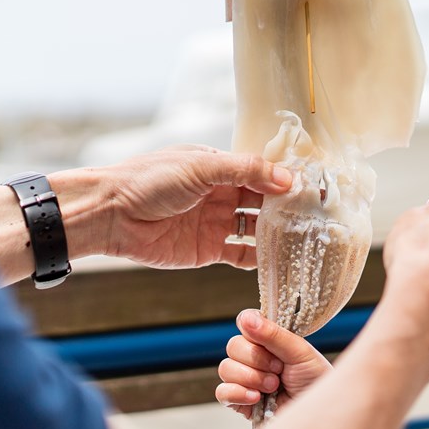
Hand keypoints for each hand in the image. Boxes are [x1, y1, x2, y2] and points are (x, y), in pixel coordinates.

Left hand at [54, 145, 291, 268]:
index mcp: (218, 166)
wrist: (110, 215)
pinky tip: (280, 261)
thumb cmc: (149, 180)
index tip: (313, 187)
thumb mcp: (201, 167)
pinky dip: (259, 260)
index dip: (284, 179)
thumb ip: (245, 171)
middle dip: (286, 207)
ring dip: (277, 233)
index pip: (260, 171)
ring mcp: (214, 222)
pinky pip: (240, 255)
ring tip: (305, 239)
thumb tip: (287, 179)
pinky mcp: (207, 250)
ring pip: (255, 228)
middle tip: (317, 216)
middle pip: (262, 200)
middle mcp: (219, 193)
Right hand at [215, 309, 331, 418]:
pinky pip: (222, 392)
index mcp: (268, 340)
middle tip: (278, 370)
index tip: (265, 339)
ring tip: (273, 386)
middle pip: (233, 346)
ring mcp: (245, 379)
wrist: (317, 414)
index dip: (251, 329)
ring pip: (225, 368)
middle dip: (257, 359)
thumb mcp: (299, 353)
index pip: (245, 322)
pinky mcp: (239, 402)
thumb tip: (247, 318)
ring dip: (252, 377)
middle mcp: (254, 357)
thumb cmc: (315, 381)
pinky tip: (256, 398)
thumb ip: (273, 335)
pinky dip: (238, 393)